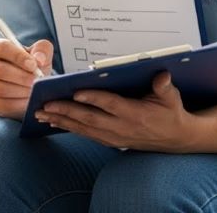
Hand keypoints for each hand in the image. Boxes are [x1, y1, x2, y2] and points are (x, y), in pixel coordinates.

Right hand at [0, 38, 53, 119]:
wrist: (27, 83)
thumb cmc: (31, 64)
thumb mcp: (39, 53)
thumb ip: (42, 50)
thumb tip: (39, 59)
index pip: (2, 48)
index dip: (18, 56)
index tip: (33, 65)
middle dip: (21, 77)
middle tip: (36, 81)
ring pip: (0, 89)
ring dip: (20, 91)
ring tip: (34, 91)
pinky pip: (2, 104)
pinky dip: (18, 104)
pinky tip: (29, 101)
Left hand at [35, 72, 194, 151]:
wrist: (176, 139)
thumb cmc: (171, 113)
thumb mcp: (172, 99)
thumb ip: (164, 87)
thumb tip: (162, 74)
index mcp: (136, 114)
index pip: (111, 105)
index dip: (94, 98)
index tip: (76, 93)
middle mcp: (122, 127)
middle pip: (90, 118)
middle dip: (66, 111)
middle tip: (44, 105)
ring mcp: (115, 137)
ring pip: (84, 129)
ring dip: (61, 121)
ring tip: (40, 114)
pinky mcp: (110, 141)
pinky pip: (86, 134)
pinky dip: (68, 127)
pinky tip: (53, 122)